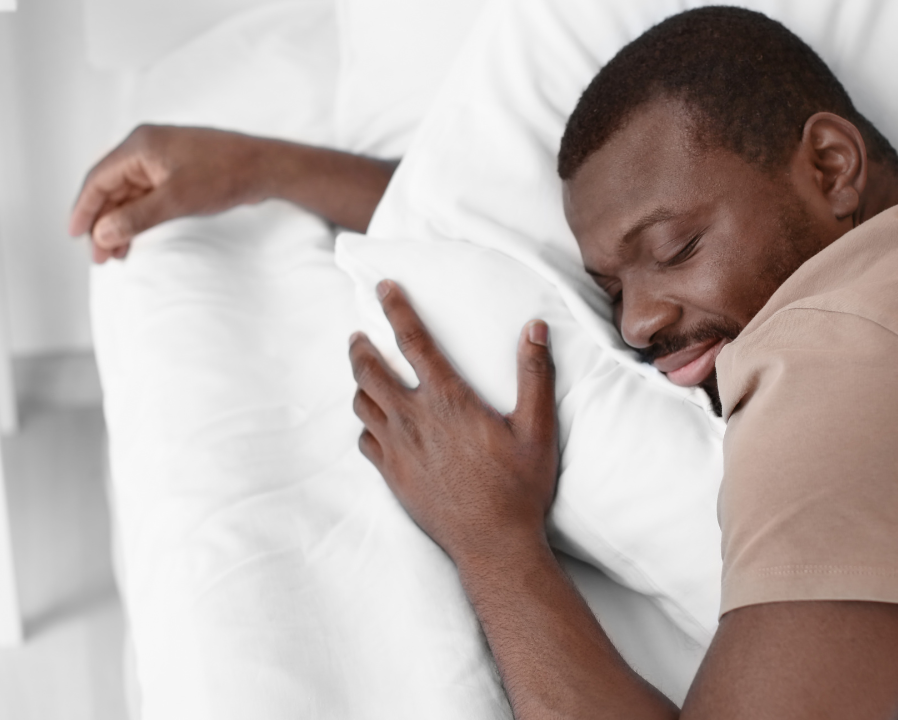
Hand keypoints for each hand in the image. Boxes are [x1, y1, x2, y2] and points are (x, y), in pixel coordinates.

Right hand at [69, 125, 271, 263]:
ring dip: (120, 224)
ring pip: (128, 196)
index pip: (98, 179)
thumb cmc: (225, 174)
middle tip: (99, 257)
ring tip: (116, 255)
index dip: (84, 209)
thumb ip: (136, 218)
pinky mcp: (176, 172)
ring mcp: (161, 160)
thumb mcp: (176, 201)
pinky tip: (134, 239)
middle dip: (103, 223)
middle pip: (111, 189)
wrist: (265, 167)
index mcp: (139, 146)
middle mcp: (145, 149)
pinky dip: (138, 218)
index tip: (75, 236)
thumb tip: (102, 234)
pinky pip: (146, 197)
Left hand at [348, 280, 558, 561]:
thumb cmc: (520, 488)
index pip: (413, 341)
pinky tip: (375, 423)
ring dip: (360, 383)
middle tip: (359, 335)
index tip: (384, 287)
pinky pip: (365, 440)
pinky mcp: (392, 476)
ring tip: (364, 374)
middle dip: (360, 347)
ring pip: (362, 404)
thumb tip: (535, 328)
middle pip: (369, 370)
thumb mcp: (538, 429)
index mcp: (448, 400)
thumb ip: (535, 375)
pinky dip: (366, 424)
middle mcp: (414, 420)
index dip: (396, 308)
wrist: (493, 544)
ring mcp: (397, 450)